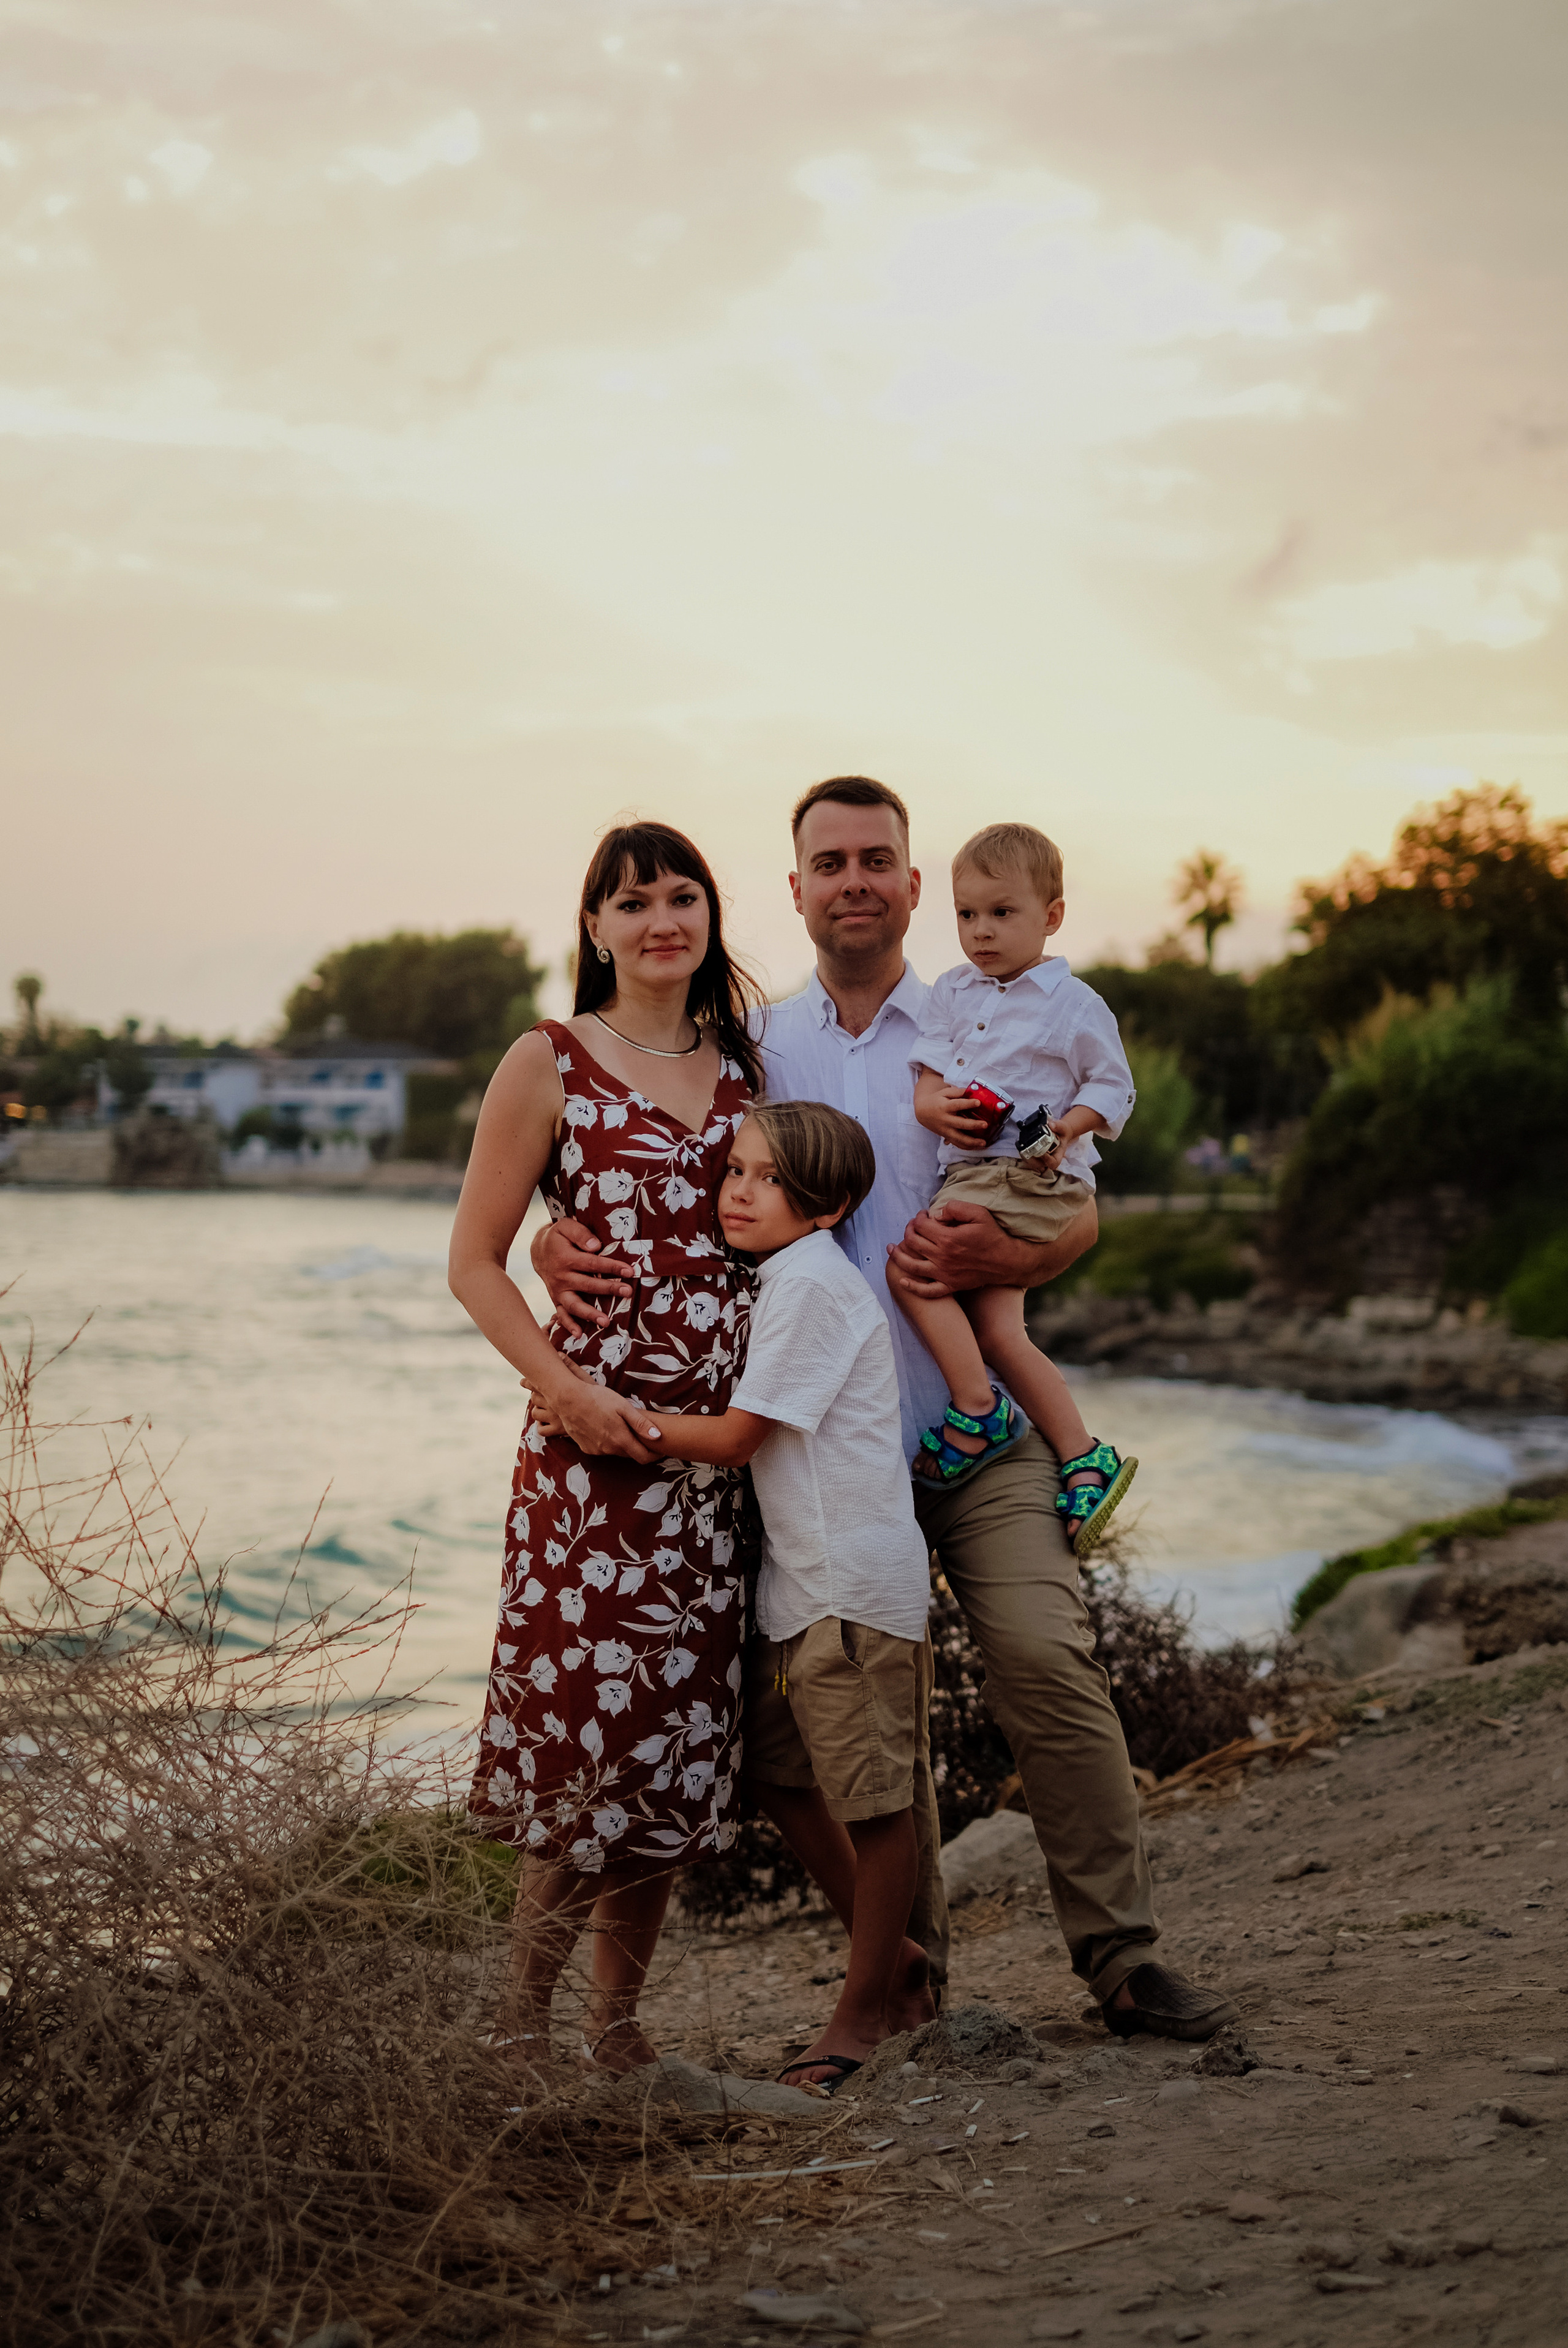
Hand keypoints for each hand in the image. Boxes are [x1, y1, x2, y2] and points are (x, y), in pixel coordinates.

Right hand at [530, 1215, 636, 1334]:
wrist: (538, 1250)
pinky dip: (569, 1325)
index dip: (612, 1267)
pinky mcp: (556, 1299)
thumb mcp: (566, 1226)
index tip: (630, 1271)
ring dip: (590, 1314)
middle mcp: (561, 1277)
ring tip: (606, 1321)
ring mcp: (558, 1291)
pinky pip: (561, 1314)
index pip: (593, 1264)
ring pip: (575, 1305)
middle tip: (628, 1292)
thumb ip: (581, 1234)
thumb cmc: (557, 1237)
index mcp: (566, 1258)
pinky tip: (579, 1335)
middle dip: (609, 1289)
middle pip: (588, 1285)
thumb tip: (596, 1246)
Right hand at [532, 1371, 658, 1461]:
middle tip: (642, 1435)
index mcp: (621, 1440)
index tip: (660, 1450)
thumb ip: (641, 1423)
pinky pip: (602, 1449)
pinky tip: (604, 1428)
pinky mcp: (585, 1448)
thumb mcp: (623, 1407)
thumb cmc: (598, 1399)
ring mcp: (596, 1450)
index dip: (654, 1456)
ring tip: (621, 1428)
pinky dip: (607, 1443)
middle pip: (629, 1454)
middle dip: (638, 1448)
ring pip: (615, 1451)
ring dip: (621, 1444)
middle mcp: (609, 1450)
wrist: (568, 1400)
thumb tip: (658, 1437)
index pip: (643, 1457)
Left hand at [887, 1195, 1099, 1300]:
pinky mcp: (950, 1285)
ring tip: (891, 1249)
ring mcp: (944, 1274)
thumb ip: (954, 1208)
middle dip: (908, 1231)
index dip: (918, 1217)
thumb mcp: (978, 1213)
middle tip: (912, 1226)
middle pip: (913, 1243)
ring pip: (912, 1265)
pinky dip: (913, 1287)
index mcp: (947, 1238)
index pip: (920, 1226)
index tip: (923, 1215)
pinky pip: (927, 1291)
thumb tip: (935, 1213)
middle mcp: (942, 1257)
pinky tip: (902, 1281)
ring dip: (898, 1256)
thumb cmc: (993, 1236)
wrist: (1007, 1261)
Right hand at [920, 1085, 991, 1147]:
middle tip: (985, 1124)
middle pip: (960, 1124)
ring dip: (972, 1142)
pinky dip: (968, 1147)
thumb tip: (973, 1091)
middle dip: (973, 1125)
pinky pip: (957, 1144)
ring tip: (983, 1143)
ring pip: (959, 1139)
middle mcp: (945, 1120)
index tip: (978, 1102)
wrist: (923, 1112)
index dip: (968, 1104)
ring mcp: (946, 1130)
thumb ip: (958, 1092)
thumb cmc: (937, 1101)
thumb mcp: (945, 1093)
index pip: (957, 1105)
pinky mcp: (947, 1137)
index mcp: (945, 1107)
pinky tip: (977, 1147)